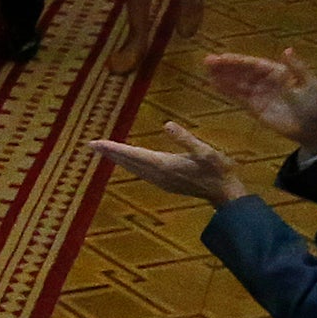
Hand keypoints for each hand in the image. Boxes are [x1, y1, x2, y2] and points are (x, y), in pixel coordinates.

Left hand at [88, 120, 250, 209]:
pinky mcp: (166, 183)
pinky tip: (127, 162)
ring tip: (104, 151)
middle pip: (129, 162)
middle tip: (91, 145)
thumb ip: (185, 138)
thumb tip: (167, 124)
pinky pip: (141, 172)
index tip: (96, 143)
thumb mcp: (205, 151)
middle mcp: (158, 175)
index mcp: (164, 165)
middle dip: (110, 153)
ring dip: (118, 160)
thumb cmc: (218, 170)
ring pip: (133, 169)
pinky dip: (130, 165)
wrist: (225, 193)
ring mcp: (161, 181)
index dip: (114, 148)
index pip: (133, 154)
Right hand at [201, 50, 316, 148]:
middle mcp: (265, 81)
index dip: (238, 61)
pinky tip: (215, 86)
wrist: (315, 129)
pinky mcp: (255, 108)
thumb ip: (296, 68)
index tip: (221, 57)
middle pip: (242, 72)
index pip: (253, 64)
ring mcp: (259, 94)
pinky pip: (238, 97)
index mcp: (278, 72)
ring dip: (223, 77)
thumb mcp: (308, 84)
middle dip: (225, 67)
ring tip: (206, 72)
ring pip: (238, 83)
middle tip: (207, 61)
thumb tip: (286, 49)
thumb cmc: (314, 105)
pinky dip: (227, 91)